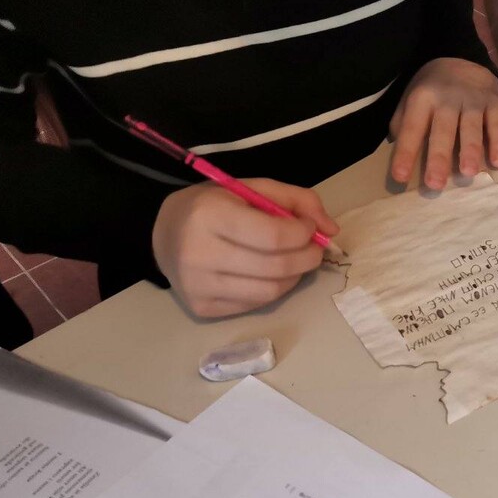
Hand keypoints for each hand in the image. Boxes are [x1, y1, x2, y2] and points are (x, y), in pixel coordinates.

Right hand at [152, 179, 338, 318]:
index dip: (303, 234)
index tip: (310, 228)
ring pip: (270, 291)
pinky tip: (269, 274)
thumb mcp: (252, 189)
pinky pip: (255, 303)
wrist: (165, 233)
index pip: (273, 236)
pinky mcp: (201, 308)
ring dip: (295, 276)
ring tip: (294, 260)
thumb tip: (332, 229)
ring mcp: (198, 285)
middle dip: (308, 257)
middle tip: (314, 249)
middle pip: (276, 267)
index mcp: (210, 215)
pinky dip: (273, 289)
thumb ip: (297, 200)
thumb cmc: (214, 206)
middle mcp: (199, 253)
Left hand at [389, 58, 497, 189]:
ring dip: (470, 150)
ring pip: (471, 127)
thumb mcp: (410, 98)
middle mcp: (447, 98)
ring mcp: (473, 100)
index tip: (400, 177)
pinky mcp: (495, 102)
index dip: (406, 152)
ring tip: (468, 173)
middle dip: (439, 157)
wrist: (463, 57)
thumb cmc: (432, 89)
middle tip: (435, 184)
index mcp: (422, 98)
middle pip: (443, 130)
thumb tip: (400, 154)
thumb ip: (403, 124)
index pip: (412, 128)